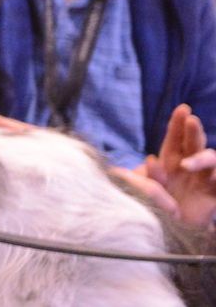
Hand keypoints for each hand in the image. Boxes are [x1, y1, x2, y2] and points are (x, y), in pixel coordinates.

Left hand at [139, 104, 215, 228]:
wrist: (165, 235)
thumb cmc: (150, 209)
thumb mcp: (138, 193)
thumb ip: (135, 181)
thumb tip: (136, 165)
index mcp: (169, 163)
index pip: (174, 140)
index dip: (178, 125)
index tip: (183, 109)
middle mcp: (188, 169)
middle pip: (194, 144)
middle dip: (193, 131)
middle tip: (191, 120)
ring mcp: (202, 182)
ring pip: (210, 160)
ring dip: (201, 158)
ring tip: (186, 164)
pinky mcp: (213, 197)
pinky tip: (209, 175)